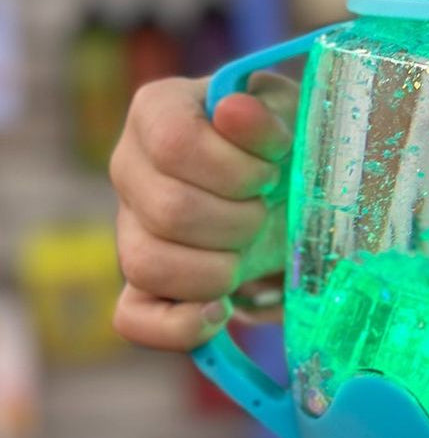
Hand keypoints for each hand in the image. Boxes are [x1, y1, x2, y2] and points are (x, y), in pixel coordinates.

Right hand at [109, 72, 297, 350]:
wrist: (287, 188)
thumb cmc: (283, 145)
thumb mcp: (290, 117)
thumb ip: (268, 114)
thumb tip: (233, 112)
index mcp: (157, 112)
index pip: (174, 143)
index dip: (234, 168)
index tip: (270, 173)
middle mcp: (129, 167)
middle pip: (169, 210)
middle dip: (239, 220)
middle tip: (267, 211)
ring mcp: (129, 228)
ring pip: (146, 265)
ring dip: (219, 269)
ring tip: (249, 250)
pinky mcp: (141, 283)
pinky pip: (133, 319)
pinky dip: (181, 325)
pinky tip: (221, 311)